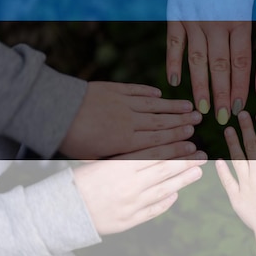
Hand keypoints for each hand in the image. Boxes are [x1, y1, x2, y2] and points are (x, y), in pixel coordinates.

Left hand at [59, 82, 201, 158]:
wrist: (55, 111)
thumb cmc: (71, 140)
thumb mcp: (95, 158)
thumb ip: (117, 159)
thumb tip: (135, 166)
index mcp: (125, 141)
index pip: (157, 140)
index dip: (177, 140)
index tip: (193, 140)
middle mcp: (129, 121)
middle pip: (161, 122)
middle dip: (182, 122)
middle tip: (199, 121)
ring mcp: (122, 103)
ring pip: (154, 105)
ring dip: (173, 106)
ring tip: (189, 107)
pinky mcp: (114, 89)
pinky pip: (136, 90)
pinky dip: (149, 92)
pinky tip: (160, 94)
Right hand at [73, 156, 206, 234]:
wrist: (63, 211)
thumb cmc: (80, 182)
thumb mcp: (102, 162)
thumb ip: (127, 158)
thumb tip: (152, 152)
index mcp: (121, 166)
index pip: (155, 155)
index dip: (176, 150)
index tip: (191, 145)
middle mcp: (130, 185)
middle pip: (165, 171)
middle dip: (186, 163)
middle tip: (203, 157)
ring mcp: (131, 204)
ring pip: (164, 190)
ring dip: (183, 181)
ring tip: (197, 173)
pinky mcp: (129, 221)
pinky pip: (154, 210)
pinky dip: (166, 202)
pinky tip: (176, 195)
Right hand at [167, 21, 251, 123]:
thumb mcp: (249, 2)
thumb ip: (255, 27)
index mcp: (239, 20)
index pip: (240, 62)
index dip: (240, 87)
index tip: (239, 108)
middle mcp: (216, 22)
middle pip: (220, 66)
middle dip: (222, 95)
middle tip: (223, 118)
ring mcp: (194, 19)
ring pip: (197, 60)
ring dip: (200, 87)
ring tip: (201, 109)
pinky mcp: (176, 14)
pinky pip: (173, 43)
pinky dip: (172, 63)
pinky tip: (173, 83)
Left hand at [216, 111, 255, 254]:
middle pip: (252, 147)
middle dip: (247, 129)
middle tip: (241, 114)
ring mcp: (246, 185)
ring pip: (238, 160)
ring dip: (233, 143)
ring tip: (228, 130)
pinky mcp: (237, 198)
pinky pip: (228, 181)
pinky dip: (222, 170)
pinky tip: (218, 160)